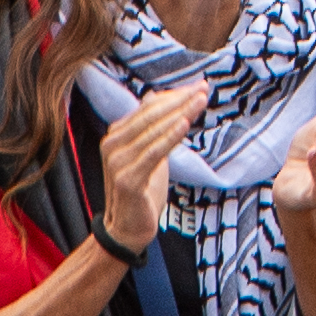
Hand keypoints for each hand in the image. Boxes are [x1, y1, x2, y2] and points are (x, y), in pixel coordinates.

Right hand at [97, 82, 206, 257]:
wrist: (128, 229)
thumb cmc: (142, 190)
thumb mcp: (149, 153)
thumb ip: (152, 127)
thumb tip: (153, 95)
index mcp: (116, 135)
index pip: (148, 107)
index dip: (174, 95)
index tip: (199, 86)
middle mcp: (112, 145)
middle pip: (151, 115)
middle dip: (180, 100)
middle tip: (204, 89)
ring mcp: (117, 162)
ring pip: (153, 130)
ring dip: (180, 113)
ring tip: (200, 101)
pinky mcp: (127, 179)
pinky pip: (153, 153)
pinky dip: (170, 137)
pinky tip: (185, 123)